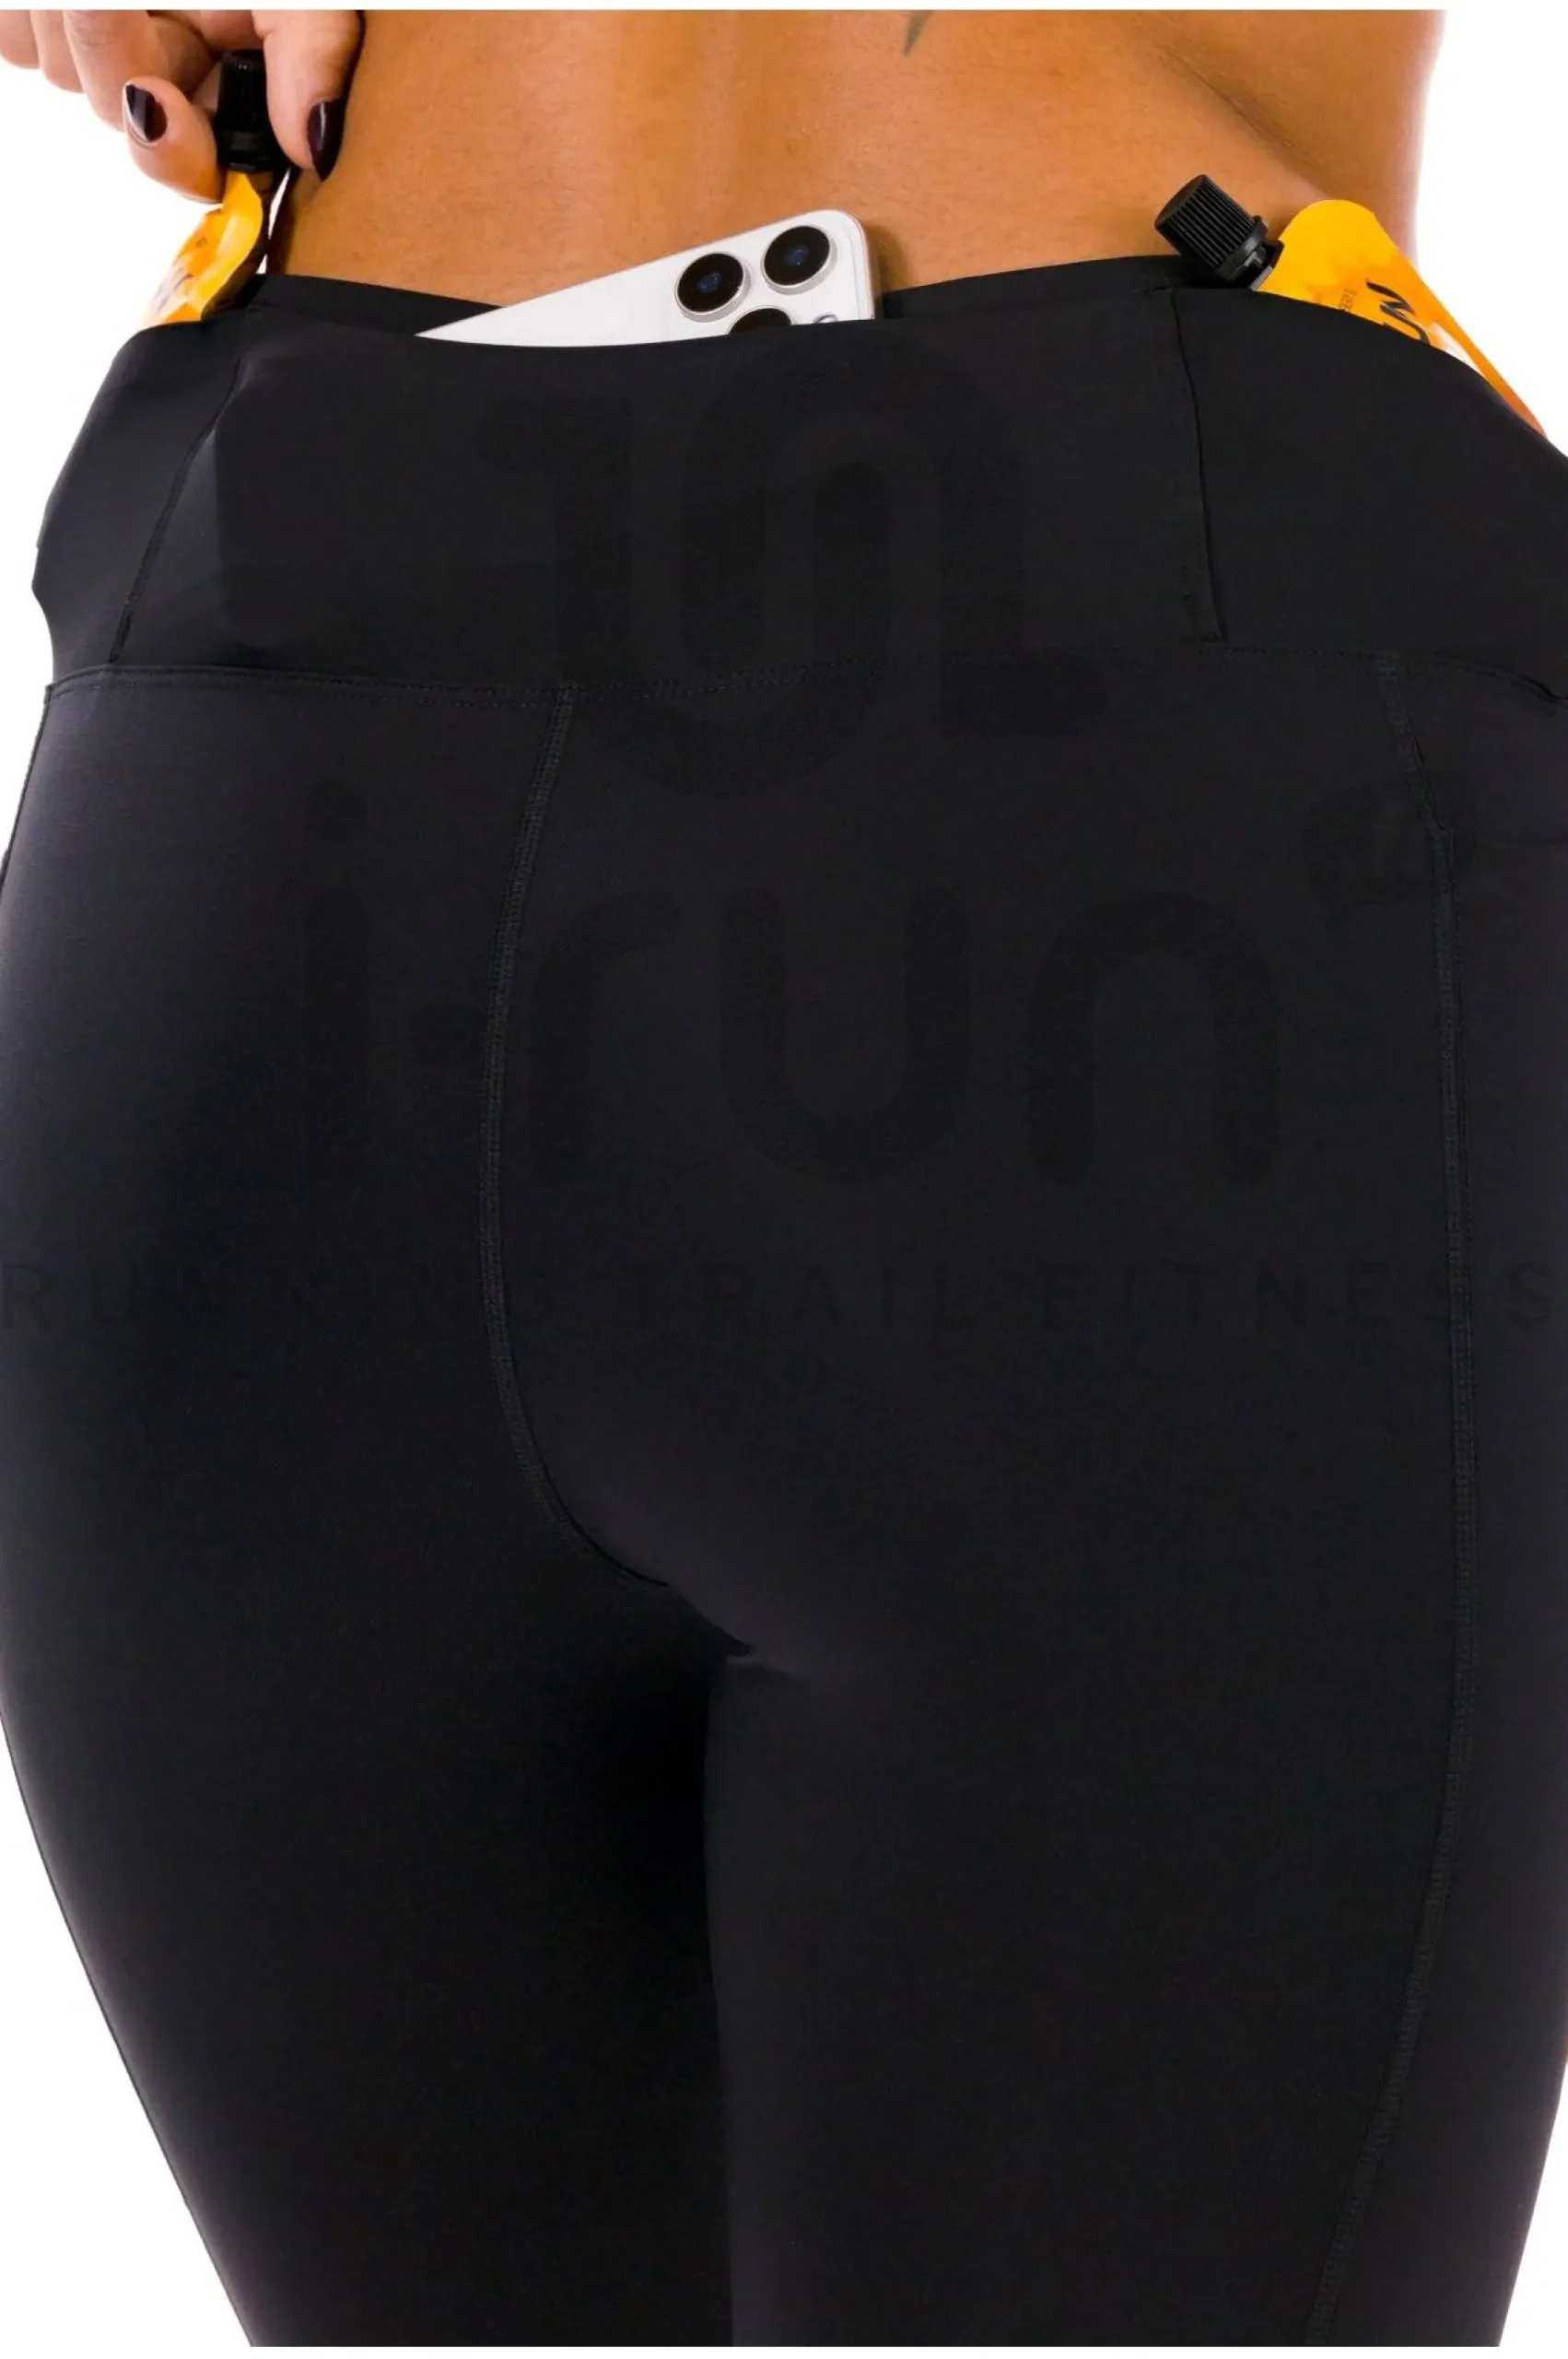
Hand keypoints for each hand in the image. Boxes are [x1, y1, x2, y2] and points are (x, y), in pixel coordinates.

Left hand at [0, 10, 362, 200]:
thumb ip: (314, 47)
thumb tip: (317, 144)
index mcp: (242, 77)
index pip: (211, 163)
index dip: (184, 155)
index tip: (156, 109)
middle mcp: (177, 73)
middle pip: (131, 120)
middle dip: (116, 53)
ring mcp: (97, 51)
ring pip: (67, 75)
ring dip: (77, 10)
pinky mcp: (33, 24)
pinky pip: (21, 41)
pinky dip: (35, 5)